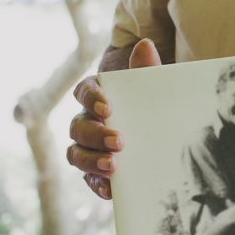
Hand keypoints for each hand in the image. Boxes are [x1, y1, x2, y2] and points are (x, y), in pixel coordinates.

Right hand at [66, 39, 160, 198]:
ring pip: (75, 153)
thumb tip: (145, 45)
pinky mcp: (95, 169)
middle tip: (119, 142)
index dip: (92, 100)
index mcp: (96, 95)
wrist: (159, 124)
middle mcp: (86, 119)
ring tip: (113, 166)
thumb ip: (146, 67)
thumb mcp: (151, 85)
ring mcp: (88, 146)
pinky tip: (111, 189)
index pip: (83, 92)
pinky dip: (97, 184)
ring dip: (91, 160)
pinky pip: (88, 178)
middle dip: (96, 135)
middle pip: (77, 126)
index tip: (108, 108)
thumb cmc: (150, 99)